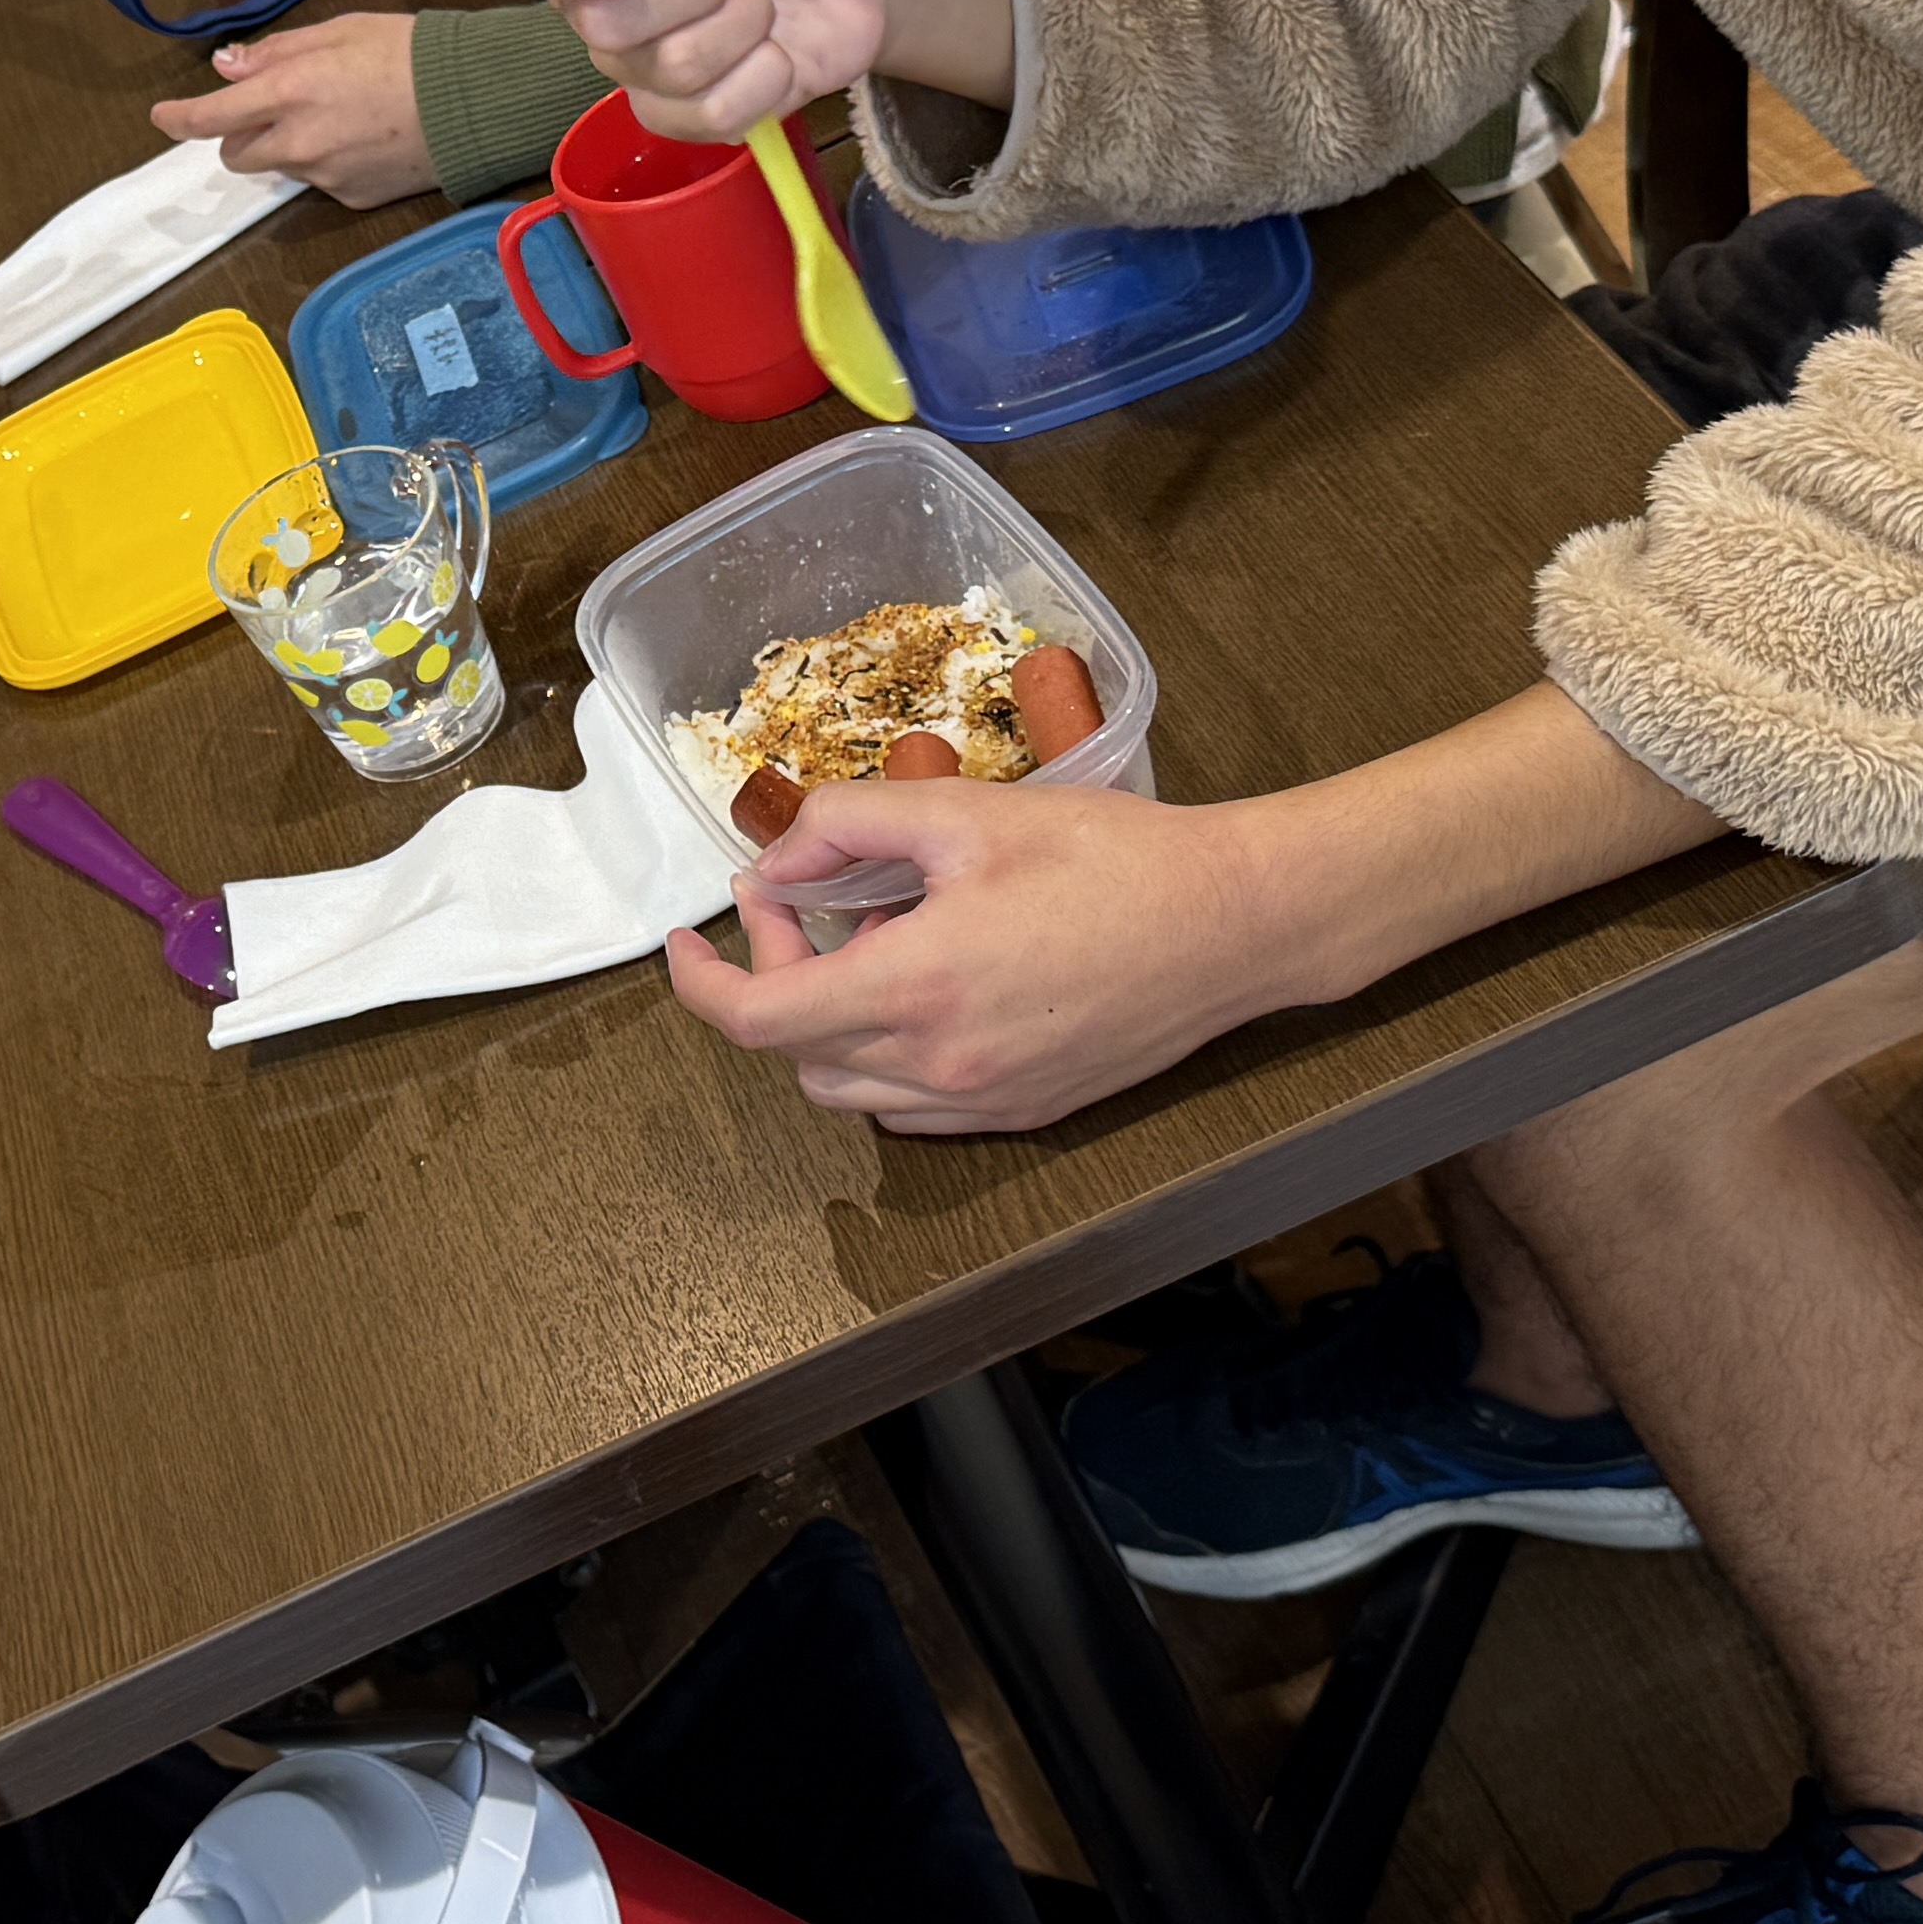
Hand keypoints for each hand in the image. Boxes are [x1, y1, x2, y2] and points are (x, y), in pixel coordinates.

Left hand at [152, 14, 433, 202]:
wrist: (475, 101)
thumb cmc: (409, 51)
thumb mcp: (340, 30)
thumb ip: (277, 52)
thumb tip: (226, 66)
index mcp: (289, 93)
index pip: (211, 117)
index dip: (179, 119)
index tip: (162, 117)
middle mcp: (298, 142)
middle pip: (236, 154)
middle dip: (242, 133)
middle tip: (275, 106)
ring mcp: (325, 176)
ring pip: (280, 168)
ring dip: (286, 147)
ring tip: (335, 118)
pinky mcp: (353, 198)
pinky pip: (321, 183)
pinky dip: (328, 163)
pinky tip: (365, 139)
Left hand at [670, 772, 1289, 1135]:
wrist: (1235, 922)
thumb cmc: (1112, 857)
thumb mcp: (964, 811)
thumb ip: (847, 826)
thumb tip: (774, 861)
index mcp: (916, 990)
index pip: (758, 1019)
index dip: (700, 982)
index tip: (686, 937)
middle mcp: (941, 1066)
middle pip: (796, 1055)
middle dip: (772, 979)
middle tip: (801, 903)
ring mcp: (986, 1101)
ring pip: (850, 1091)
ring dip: (826, 1025)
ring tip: (868, 943)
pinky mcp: (1025, 1112)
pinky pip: (913, 1107)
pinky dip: (882, 1057)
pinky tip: (919, 989)